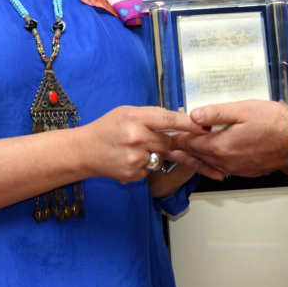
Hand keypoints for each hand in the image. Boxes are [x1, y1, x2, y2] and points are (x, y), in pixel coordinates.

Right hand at [79, 106, 207, 183]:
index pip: (168, 120)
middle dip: (163, 141)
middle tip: (147, 138)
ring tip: (133, 148)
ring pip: (160, 157)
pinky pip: (150, 169)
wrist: (84, 151)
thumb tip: (179, 118)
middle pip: (167, 142)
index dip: (188, 124)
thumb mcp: (128, 112)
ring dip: (153, 153)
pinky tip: (128, 159)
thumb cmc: (107, 127)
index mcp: (136, 118)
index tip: (203, 126)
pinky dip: (144, 165)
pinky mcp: (134, 174)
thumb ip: (152, 115)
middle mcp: (137, 138)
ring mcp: (136, 159)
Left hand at [172, 100, 287, 177]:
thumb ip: (216, 112)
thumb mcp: (243, 109)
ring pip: (208, 164)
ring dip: (194, 157)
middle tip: (167, 146)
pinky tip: (208, 160)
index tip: (167, 131)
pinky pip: (221, 168)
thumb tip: (193, 115)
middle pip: (196, 156)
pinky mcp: (245, 171)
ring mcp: (235, 168)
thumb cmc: (273, 122)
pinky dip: (210, 163)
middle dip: (181, 149)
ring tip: (181, 155)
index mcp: (221, 145)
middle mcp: (225, 161)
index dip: (177, 136)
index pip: (190, 142)